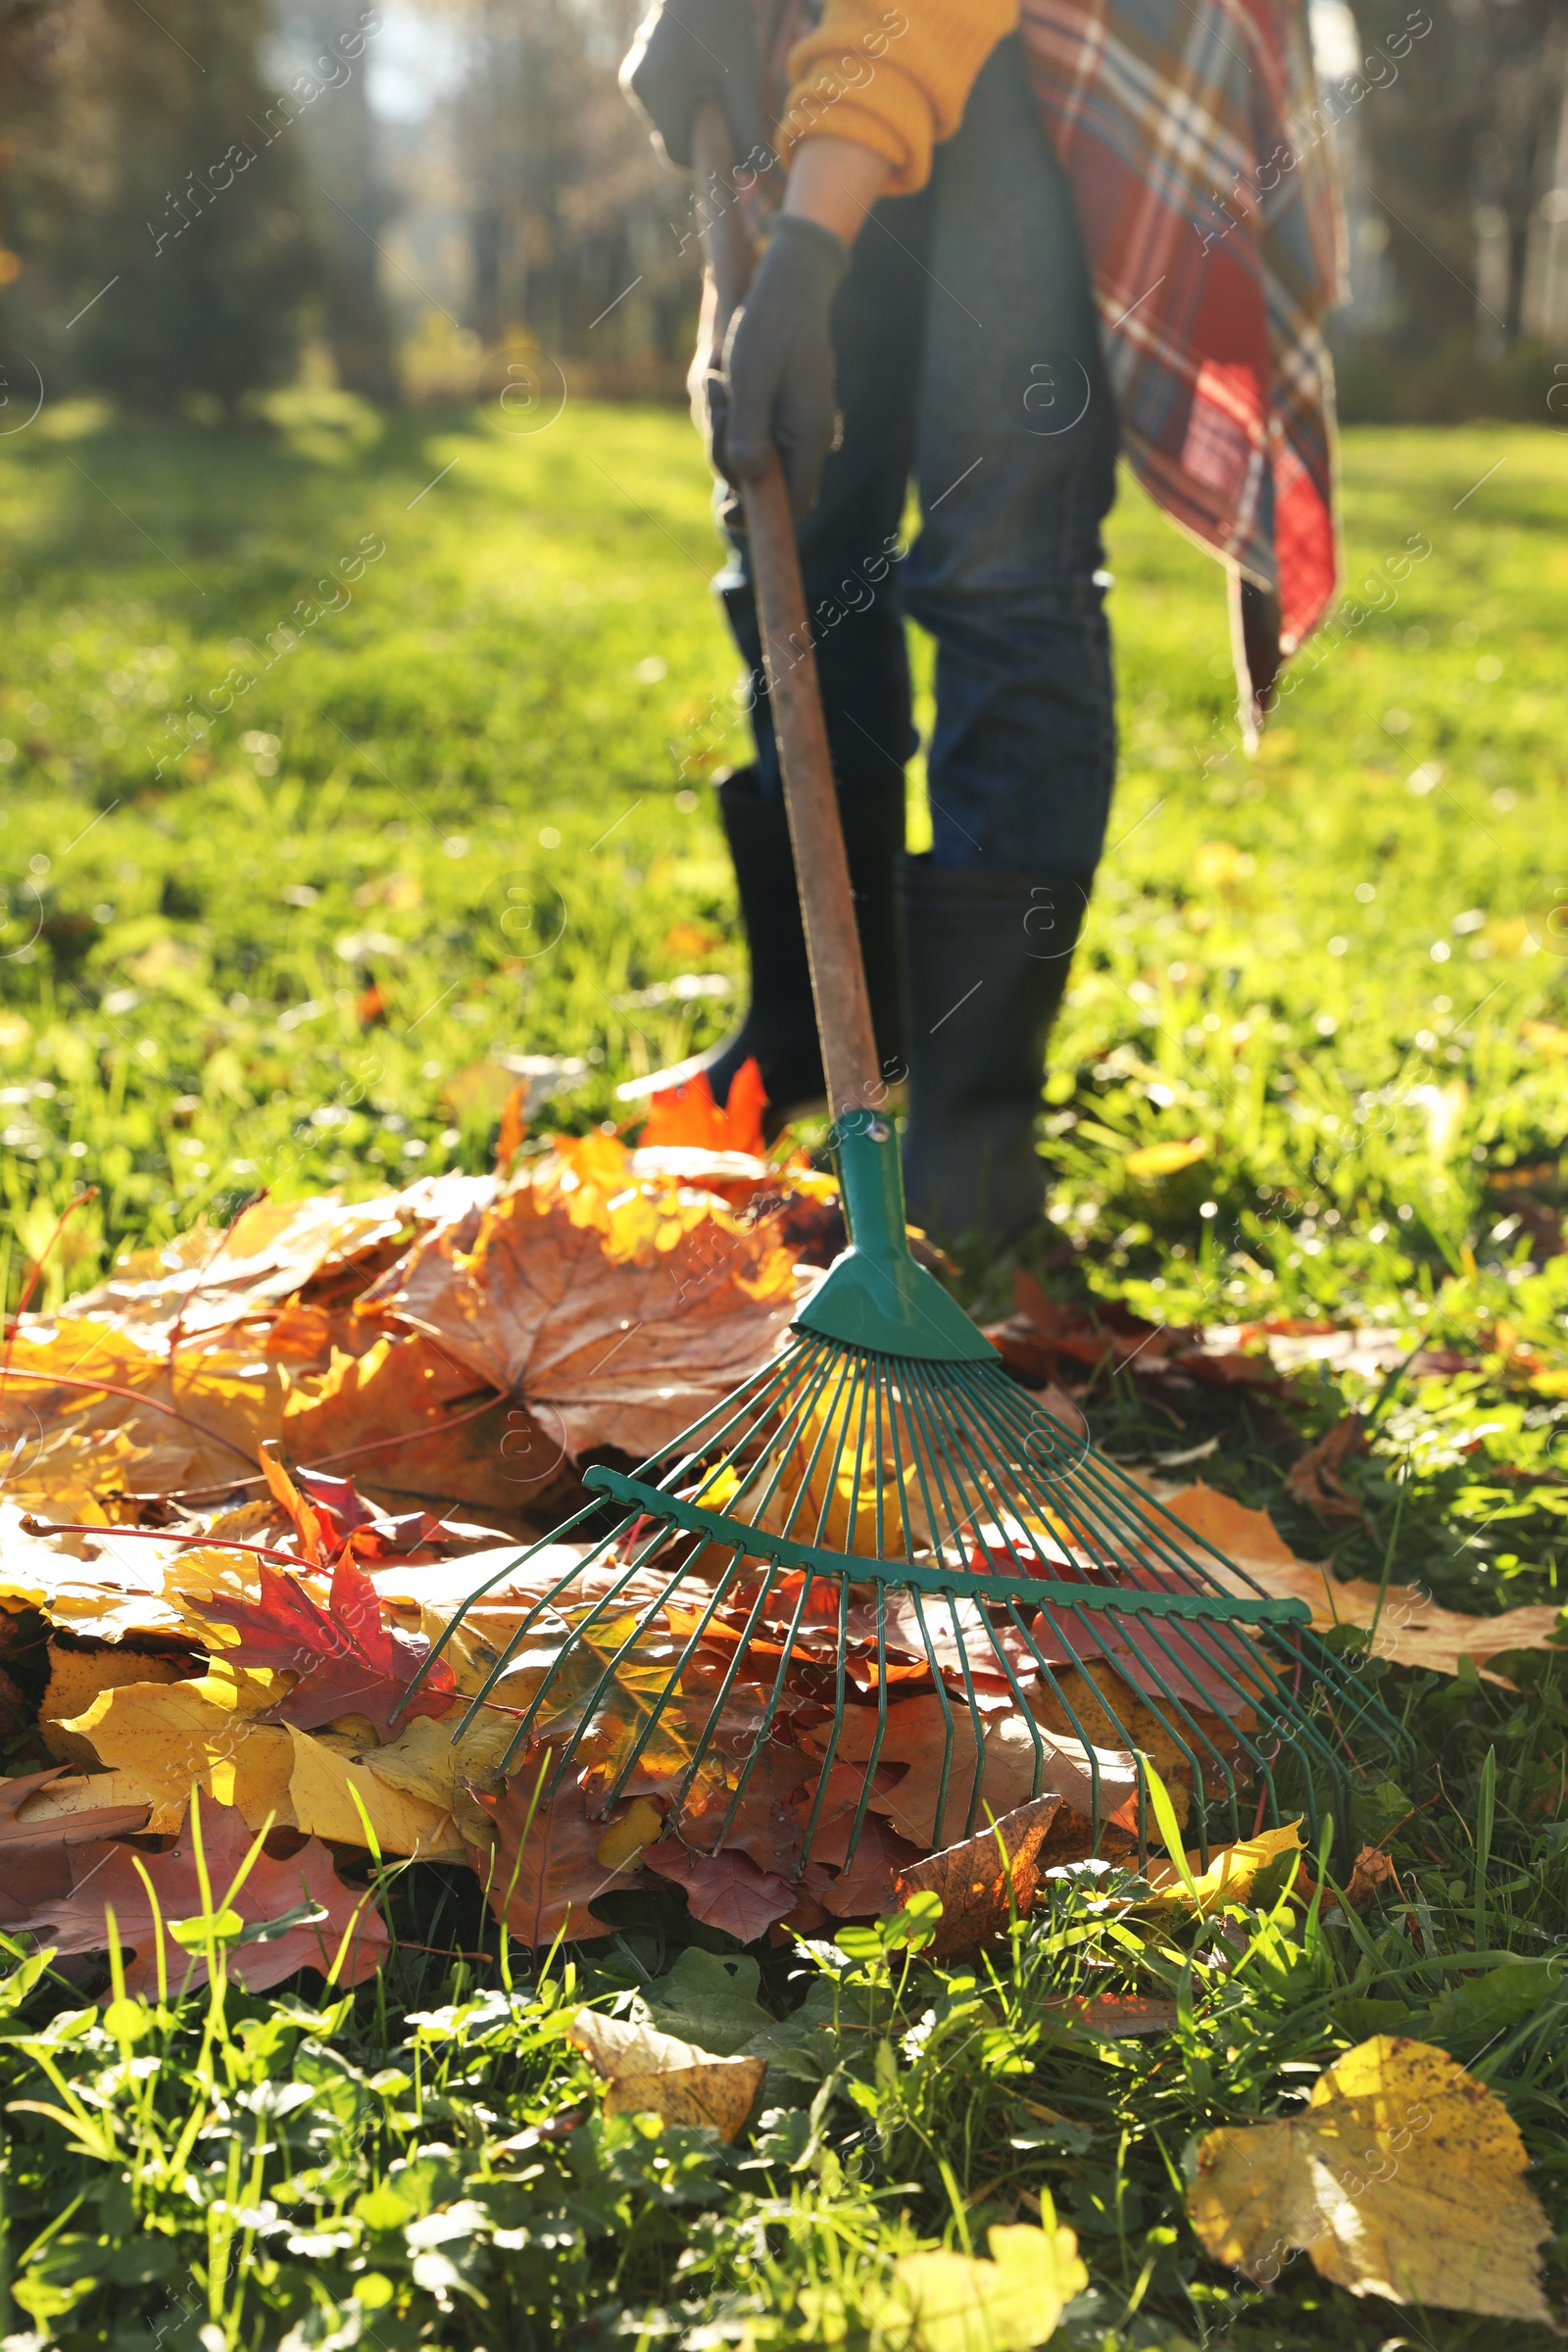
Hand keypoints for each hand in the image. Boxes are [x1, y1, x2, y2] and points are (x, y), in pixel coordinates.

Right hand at [620, 0, 769, 173]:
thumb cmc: (724, 25)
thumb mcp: (742, 80)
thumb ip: (746, 131)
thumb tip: (751, 177)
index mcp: (660, 95)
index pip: (677, 155)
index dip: (703, 160)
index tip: (726, 148)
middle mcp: (639, 90)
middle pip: (671, 138)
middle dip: (698, 133)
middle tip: (725, 107)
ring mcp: (632, 79)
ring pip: (664, 122)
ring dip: (689, 116)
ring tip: (712, 84)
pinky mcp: (634, 70)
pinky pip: (658, 103)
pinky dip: (679, 101)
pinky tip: (697, 74)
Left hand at [717, 213, 848, 514]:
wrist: (788, 287)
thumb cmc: (770, 326)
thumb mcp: (751, 377)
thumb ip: (748, 431)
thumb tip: (747, 479)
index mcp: (809, 435)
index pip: (794, 501)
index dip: (763, 517)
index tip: (728, 514)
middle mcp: (808, 438)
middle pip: (767, 482)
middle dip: (730, 456)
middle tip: (717, 397)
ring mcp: (797, 427)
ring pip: (753, 456)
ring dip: (726, 428)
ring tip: (720, 379)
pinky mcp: (783, 414)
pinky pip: (752, 434)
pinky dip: (732, 417)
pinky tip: (724, 382)